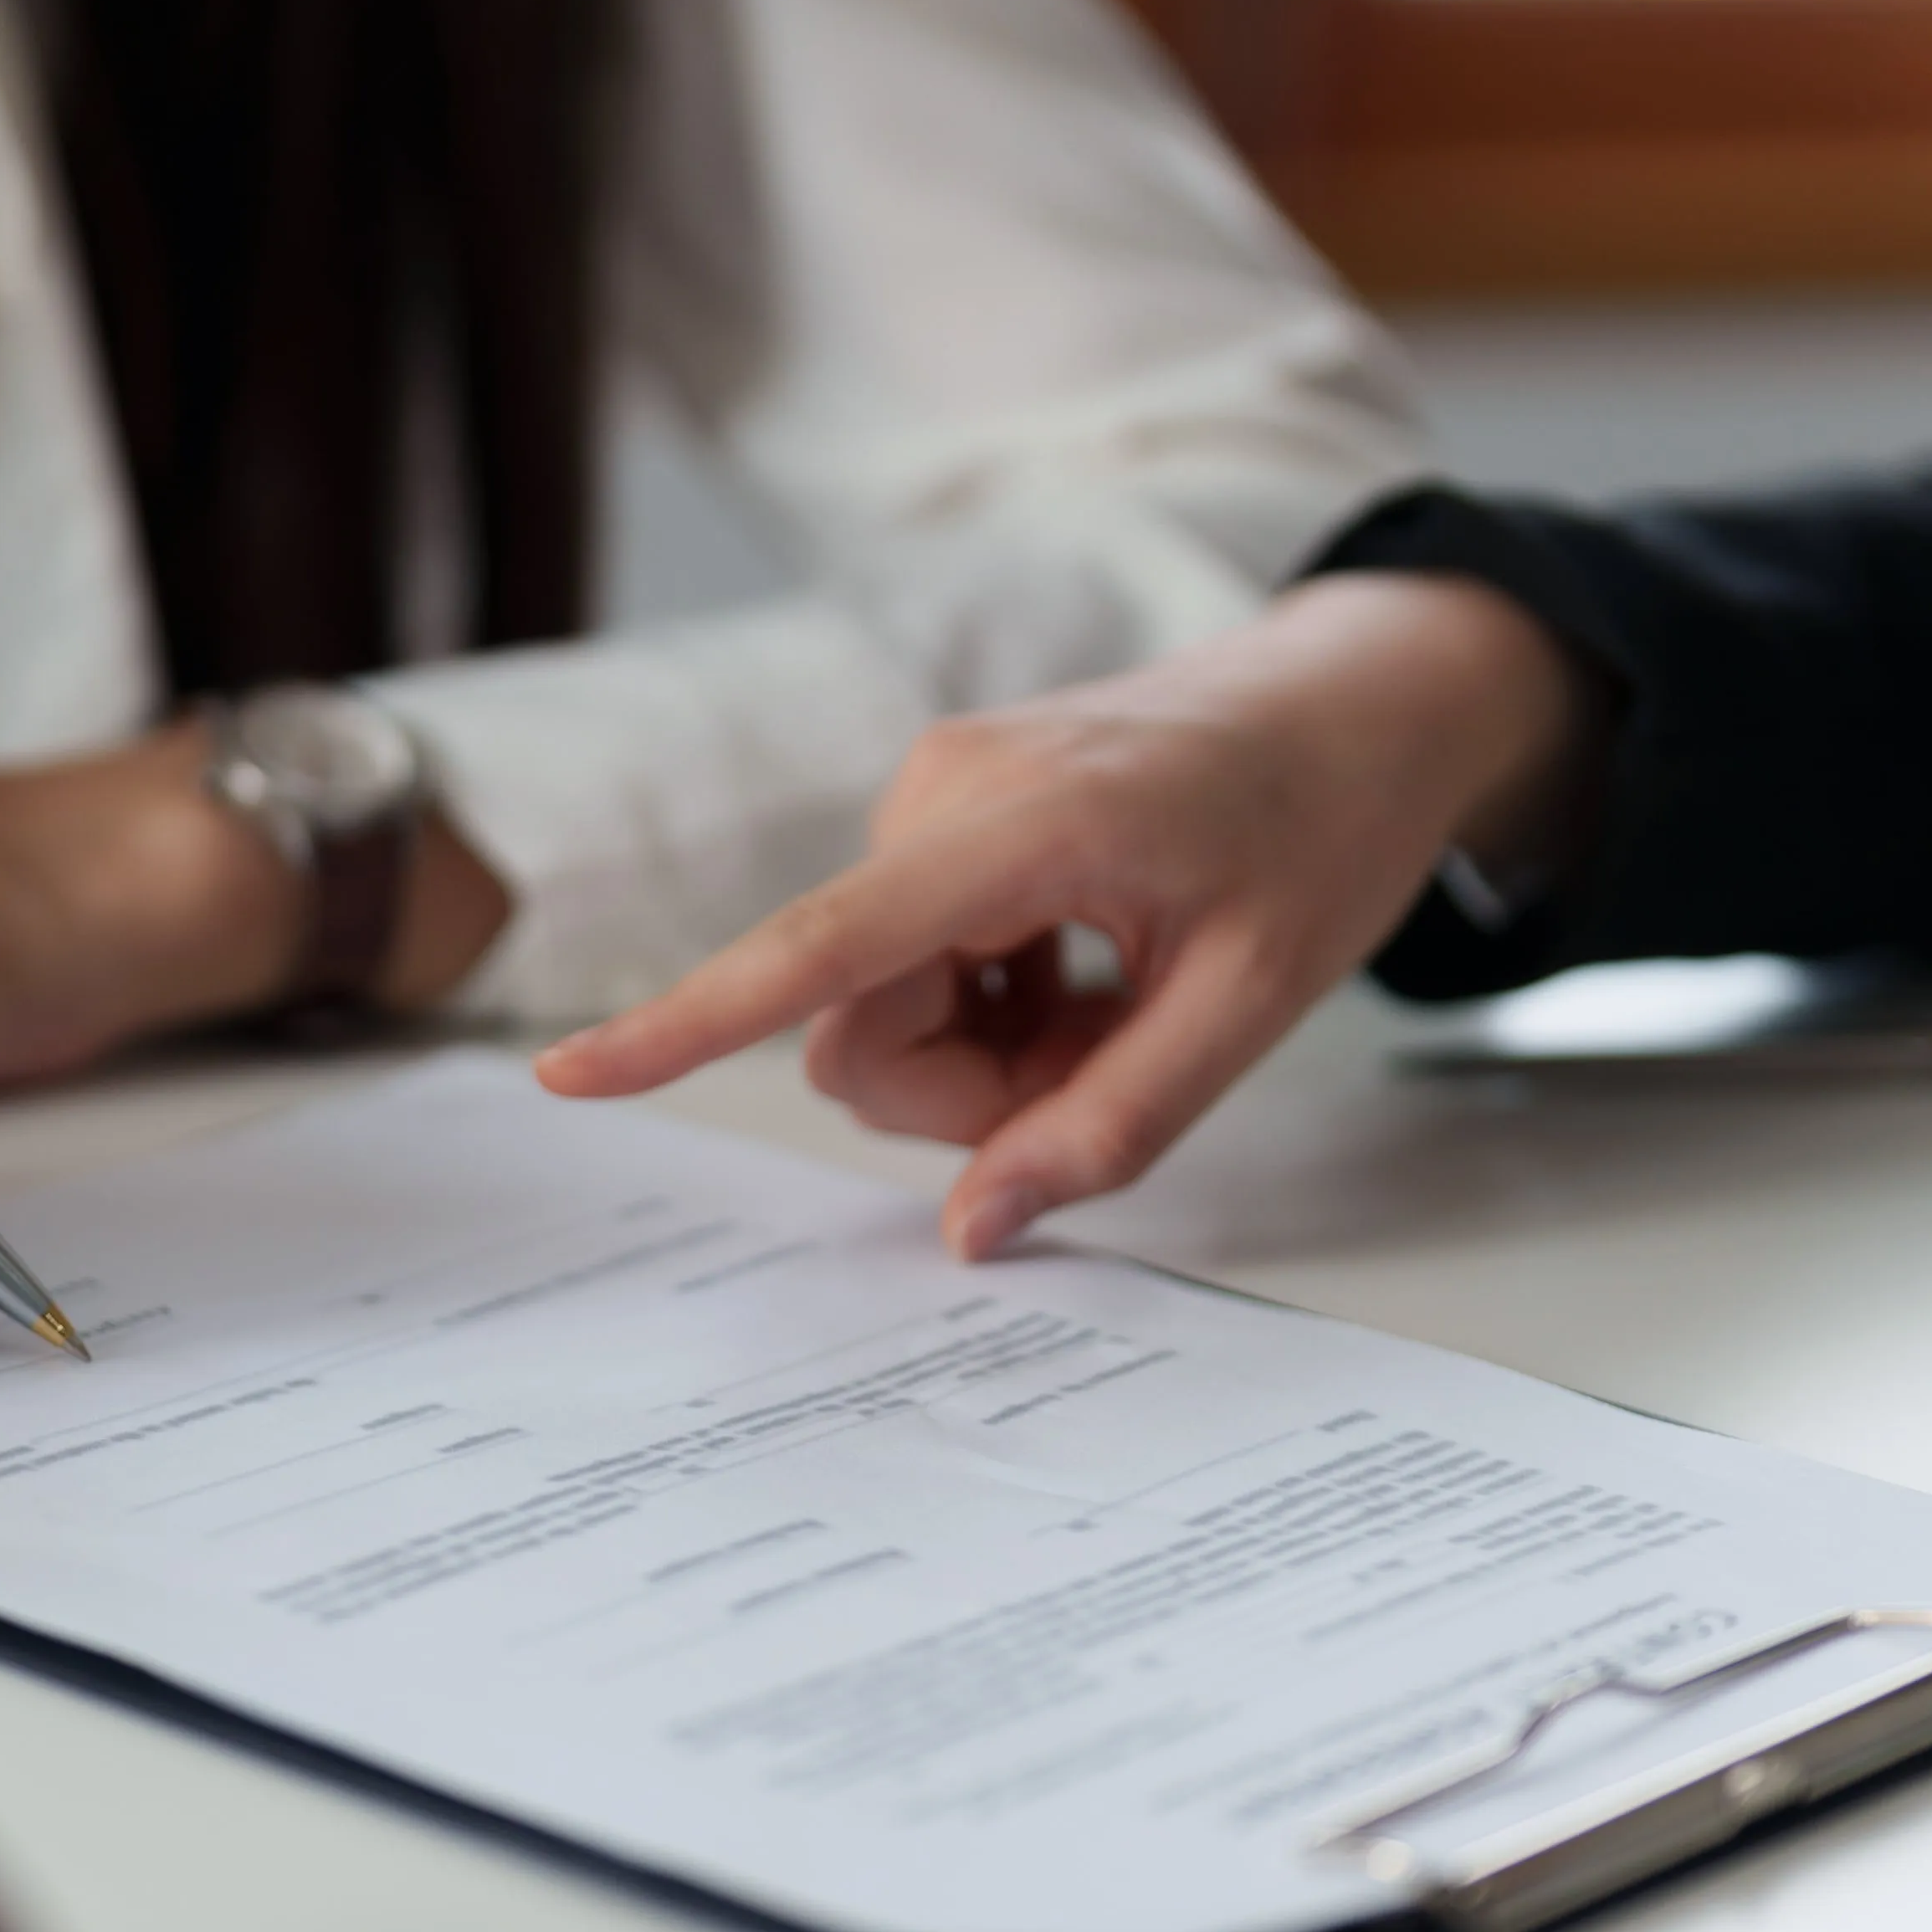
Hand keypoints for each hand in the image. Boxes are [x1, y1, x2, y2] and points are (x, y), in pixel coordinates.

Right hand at [536, 575, 1597, 1256]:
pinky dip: (999, 1000)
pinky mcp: (941, 810)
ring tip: (1119, 999)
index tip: (568, 1075)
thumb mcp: (1252, 1003)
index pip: (822, 949)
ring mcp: (932, 792)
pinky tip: (1094, 964)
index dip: (687, 1024)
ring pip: (885, 1004)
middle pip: (860, 1023)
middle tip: (1114, 1059)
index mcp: (1019, 822)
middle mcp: (939, 790)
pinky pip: (915, 960)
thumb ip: (1109, 1126)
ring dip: (993, 1048)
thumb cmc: (1326, 830)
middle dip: (968, 1090)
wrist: (1362, 696)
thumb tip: (970, 1235)